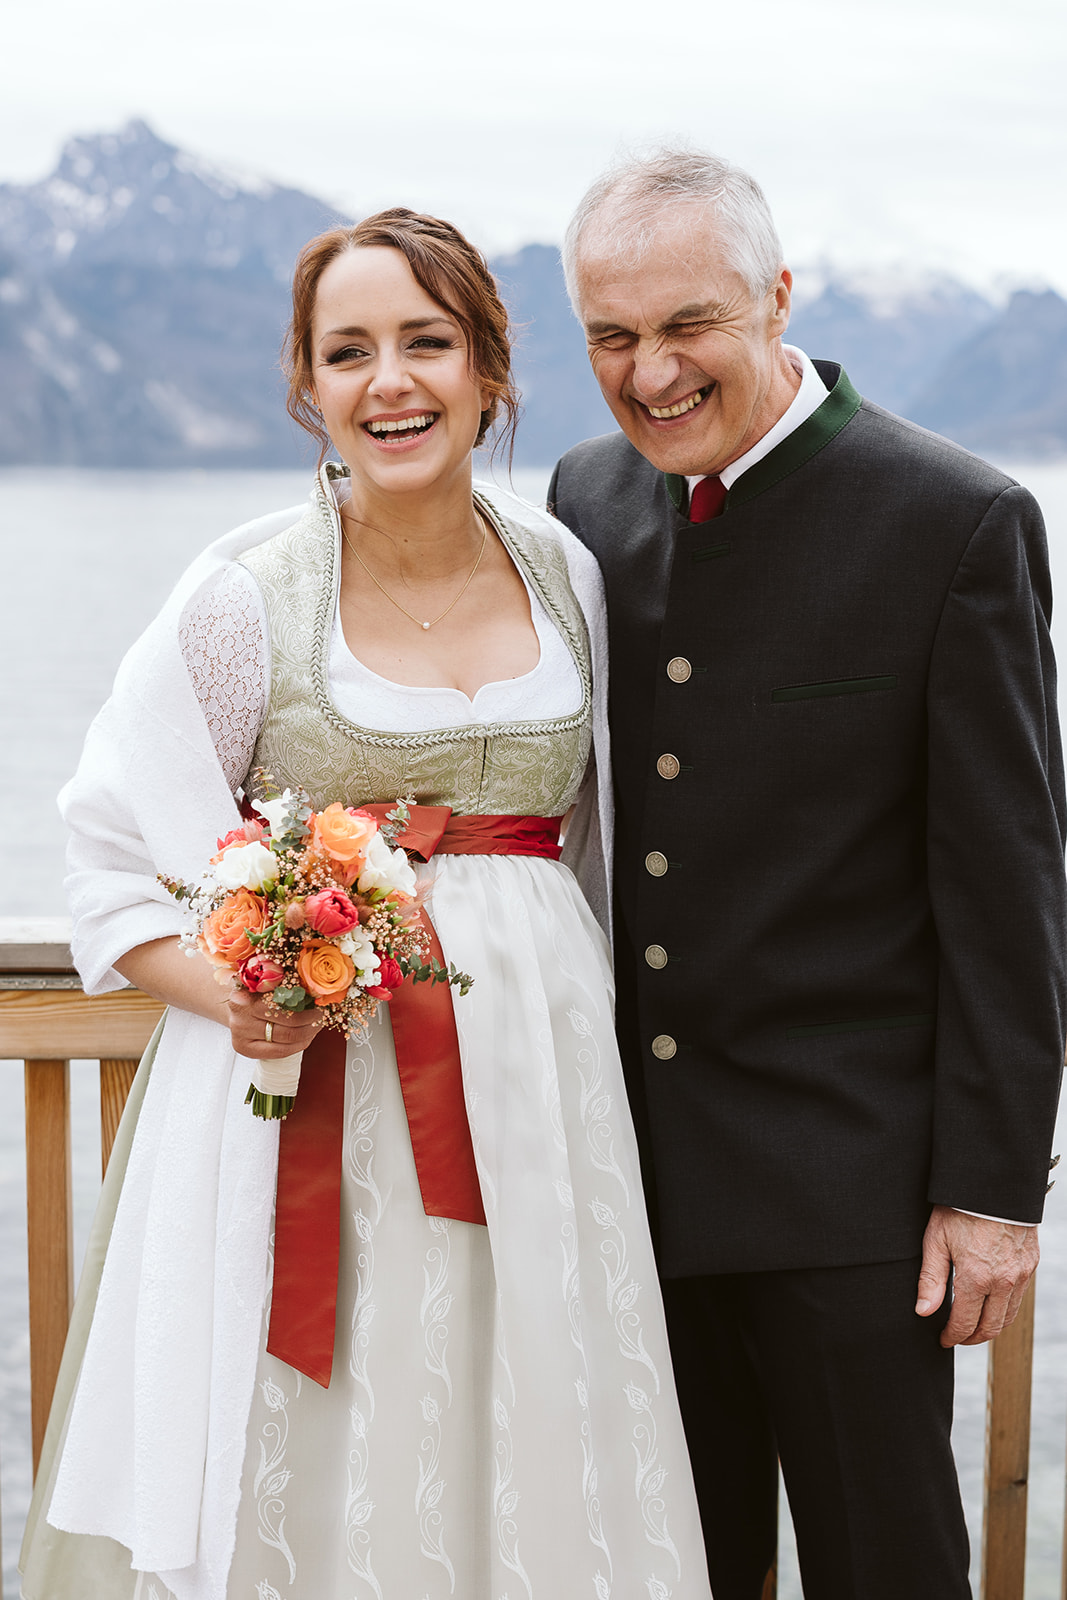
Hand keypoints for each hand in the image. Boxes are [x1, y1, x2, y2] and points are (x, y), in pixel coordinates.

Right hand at [226, 986, 323, 1059]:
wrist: (234, 1007)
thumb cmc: (255, 992)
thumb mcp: (266, 981)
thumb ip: (284, 981)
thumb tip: (315, 987)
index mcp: (247, 993)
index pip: (285, 1002)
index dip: (307, 1003)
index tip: (320, 1002)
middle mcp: (240, 1014)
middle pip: (288, 1023)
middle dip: (312, 1020)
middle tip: (322, 1016)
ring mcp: (240, 1034)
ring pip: (286, 1040)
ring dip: (308, 1034)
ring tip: (317, 1026)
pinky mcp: (244, 1048)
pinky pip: (279, 1052)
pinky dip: (297, 1046)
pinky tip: (305, 1038)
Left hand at [916, 1205, 1038, 1346]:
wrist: (993, 1184)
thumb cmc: (959, 1209)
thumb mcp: (936, 1240)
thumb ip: (930, 1279)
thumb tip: (924, 1311)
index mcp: (976, 1278)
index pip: (965, 1323)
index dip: (952, 1337)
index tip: (943, 1339)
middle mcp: (1003, 1282)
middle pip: (991, 1328)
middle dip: (972, 1338)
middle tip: (957, 1337)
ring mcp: (1021, 1274)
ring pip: (1008, 1316)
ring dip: (991, 1326)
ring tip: (973, 1324)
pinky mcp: (1030, 1264)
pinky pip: (1020, 1298)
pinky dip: (1005, 1308)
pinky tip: (991, 1302)